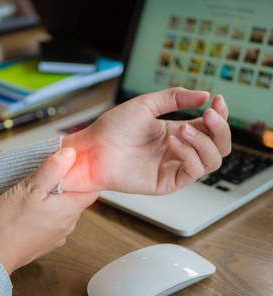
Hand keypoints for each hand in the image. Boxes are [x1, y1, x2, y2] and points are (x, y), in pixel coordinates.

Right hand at [0, 147, 98, 274]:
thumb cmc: (8, 224)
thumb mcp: (29, 188)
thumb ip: (52, 169)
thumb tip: (70, 154)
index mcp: (70, 209)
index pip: (92, 189)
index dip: (84, 175)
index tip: (72, 165)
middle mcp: (69, 224)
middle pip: (76, 198)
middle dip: (66, 185)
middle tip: (47, 174)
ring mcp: (57, 235)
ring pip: (63, 210)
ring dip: (54, 198)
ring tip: (35, 191)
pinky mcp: (45, 243)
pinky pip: (52, 222)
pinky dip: (46, 212)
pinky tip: (29, 209)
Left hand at [62, 87, 230, 194]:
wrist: (93, 149)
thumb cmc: (113, 128)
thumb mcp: (146, 105)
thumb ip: (175, 98)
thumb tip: (205, 94)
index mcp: (175, 132)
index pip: (210, 127)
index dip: (220, 115)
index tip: (218, 100)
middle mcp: (178, 150)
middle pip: (218, 146)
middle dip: (220, 129)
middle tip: (209, 115)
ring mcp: (173, 167)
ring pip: (211, 161)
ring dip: (203, 142)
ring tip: (183, 129)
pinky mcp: (166, 182)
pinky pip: (192, 172)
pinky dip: (189, 155)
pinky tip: (172, 142)